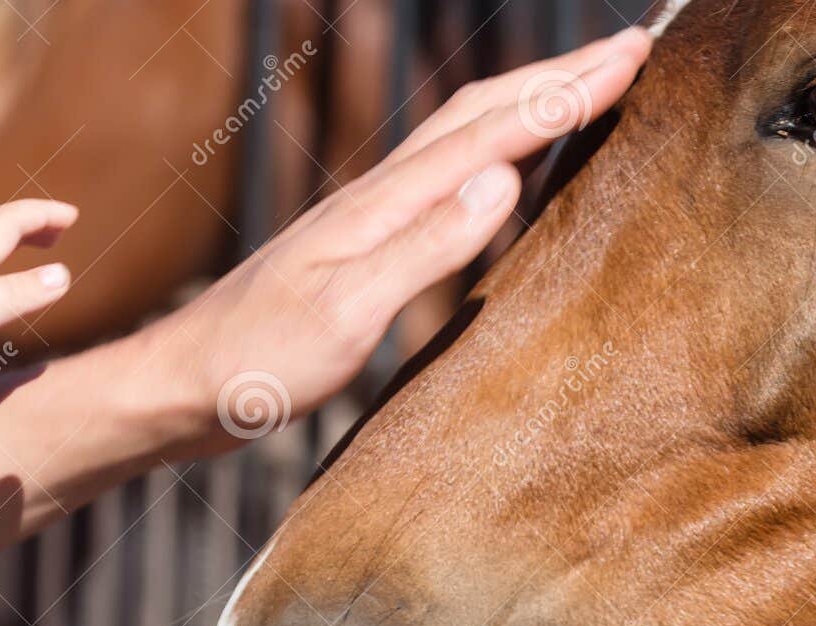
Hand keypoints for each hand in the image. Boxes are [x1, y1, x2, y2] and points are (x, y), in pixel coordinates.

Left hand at [145, 26, 651, 456]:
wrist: (182, 384)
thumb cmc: (257, 361)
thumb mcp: (346, 314)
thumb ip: (425, 247)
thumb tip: (506, 178)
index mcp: (385, 204)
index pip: (495, 131)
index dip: (568, 93)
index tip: (633, 58)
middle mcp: (382, 195)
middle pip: (483, 111)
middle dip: (560, 77)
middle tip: (632, 50)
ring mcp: (373, 216)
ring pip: (465, 135)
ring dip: (529, 102)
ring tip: (583, 86)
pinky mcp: (368, 245)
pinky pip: (448, 175)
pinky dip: (495, 149)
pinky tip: (506, 165)